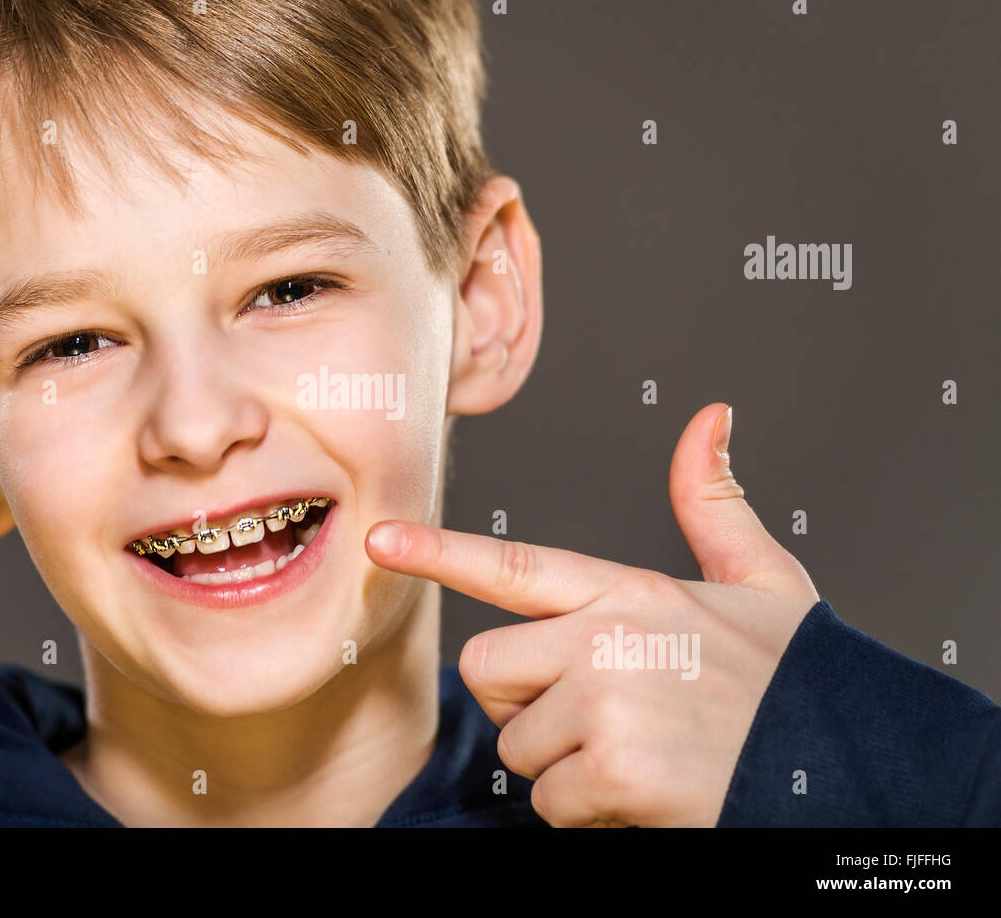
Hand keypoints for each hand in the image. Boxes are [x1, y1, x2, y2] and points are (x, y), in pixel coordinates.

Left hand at [364, 403, 819, 826]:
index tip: (380, 540)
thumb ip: (714, 506)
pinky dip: (592, 813)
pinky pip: (551, 802)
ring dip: (565, 766)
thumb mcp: (764, 580)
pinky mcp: (618, 770)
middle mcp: (608, 635)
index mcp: (629, 589)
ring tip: (640, 753)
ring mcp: (609, 701)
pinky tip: (649, 793)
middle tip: (599, 716)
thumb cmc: (797, 679)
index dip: (439, 552)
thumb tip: (709, 419)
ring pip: (518, 746)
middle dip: (524, 704)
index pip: (514, 564)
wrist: (853, 762)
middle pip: (489, 669)